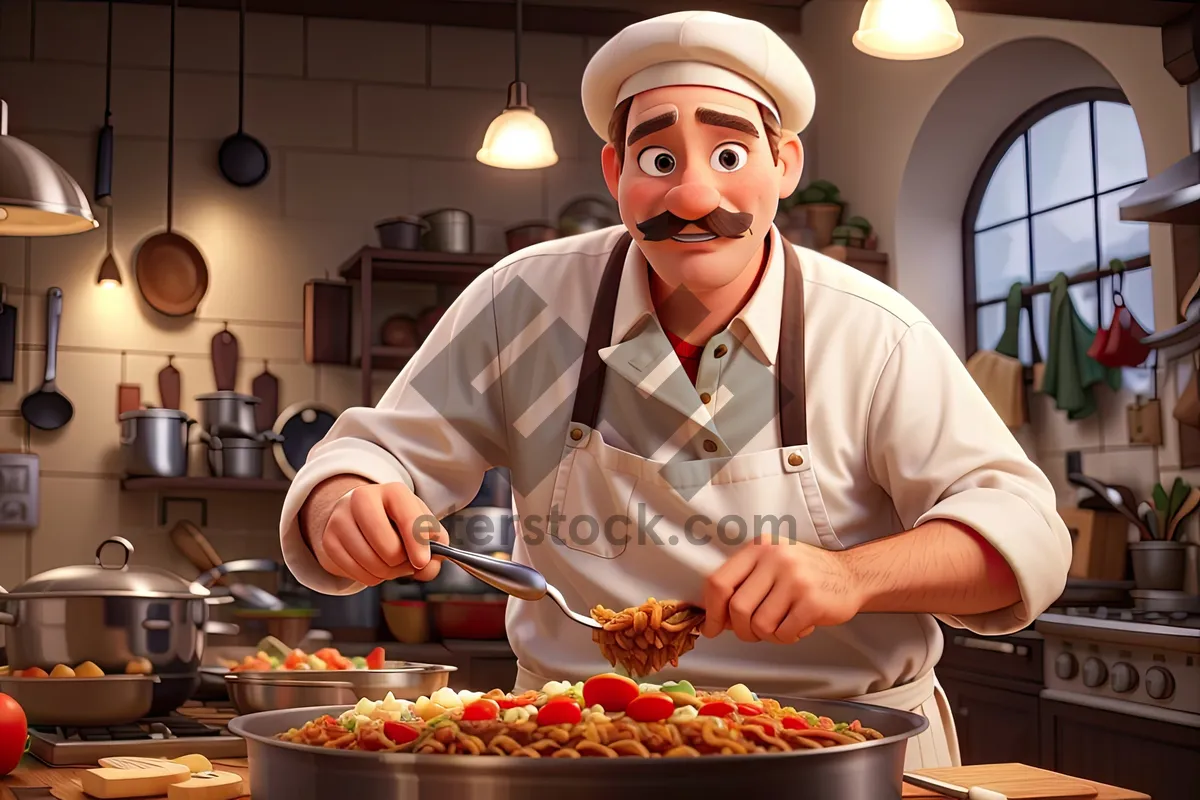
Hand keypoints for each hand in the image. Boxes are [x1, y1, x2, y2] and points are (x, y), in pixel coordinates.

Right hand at [315, 482, 448, 586]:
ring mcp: (341, 519)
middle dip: (402, 563)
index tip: (421, 561)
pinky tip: (374, 565)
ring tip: (390, 562)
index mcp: (393, 491)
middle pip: (389, 549)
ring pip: (372, 565)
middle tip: (404, 559)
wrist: (364, 514)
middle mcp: (363, 499)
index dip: (418, 546)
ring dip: (387, 573)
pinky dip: (370, 577)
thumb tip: (426, 567)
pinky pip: (355, 573)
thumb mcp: (425, 527)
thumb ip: (436, 548)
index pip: (410, 520)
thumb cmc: (400, 521)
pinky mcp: (328, 540)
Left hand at [700, 537, 863, 643]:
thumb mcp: (771, 563)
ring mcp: (794, 579)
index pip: (718, 581)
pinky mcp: (811, 601)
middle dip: (741, 630)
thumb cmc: (804, 575)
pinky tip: (797, 627)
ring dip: (767, 635)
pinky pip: (783, 633)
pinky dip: (786, 638)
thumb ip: (743, 583)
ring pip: (759, 624)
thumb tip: (715, 618)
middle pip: (737, 608)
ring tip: (781, 625)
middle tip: (752, 633)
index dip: (711, 611)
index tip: (712, 628)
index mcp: (758, 547)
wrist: (851, 574)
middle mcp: (775, 558)